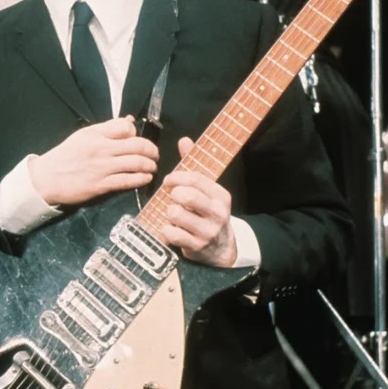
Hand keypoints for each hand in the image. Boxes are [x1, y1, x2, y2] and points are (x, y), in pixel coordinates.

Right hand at [29, 117, 157, 206]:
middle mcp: (100, 149)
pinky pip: (127, 180)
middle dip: (151, 150)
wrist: (46, 179)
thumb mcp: (83, 136)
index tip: (137, 139)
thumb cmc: (65, 156)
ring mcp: (101, 168)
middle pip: (136, 145)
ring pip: (135, 163)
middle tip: (155, 155)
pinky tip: (145, 178)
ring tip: (152, 167)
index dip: (136, 133)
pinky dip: (141, 178)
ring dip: (149, 165)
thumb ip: (106, 129)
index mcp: (95, 134)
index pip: (125, 127)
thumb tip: (130, 121)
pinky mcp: (101, 185)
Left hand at [156, 137, 236, 266]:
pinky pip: (171, 233)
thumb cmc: (207, 213)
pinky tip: (171, 229)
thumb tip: (184, 140)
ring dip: (169, 212)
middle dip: (173, 194)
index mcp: (221, 196)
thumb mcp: (206, 190)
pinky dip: (166, 229)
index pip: (195, 179)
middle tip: (171, 197)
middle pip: (186, 195)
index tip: (168, 180)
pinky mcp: (196, 246)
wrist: (221, 248)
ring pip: (176, 214)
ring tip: (173, 214)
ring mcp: (207, 231)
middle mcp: (217, 213)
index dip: (177, 177)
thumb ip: (193, 165)